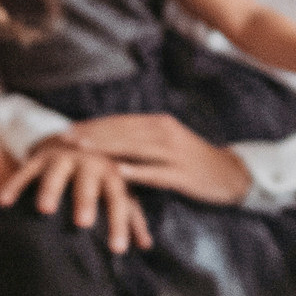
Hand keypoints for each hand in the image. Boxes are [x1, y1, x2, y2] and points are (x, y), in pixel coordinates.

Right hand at [0, 145, 152, 253]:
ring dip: (50, 190)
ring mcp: (62, 158)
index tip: (118, 250)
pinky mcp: (39, 156)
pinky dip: (14, 186)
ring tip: (44, 210)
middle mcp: (89, 163)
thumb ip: (132, 217)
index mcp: (113, 174)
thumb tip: (147, 246)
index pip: (120, 201)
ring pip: (55, 175)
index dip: (120, 225)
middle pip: (88, 184)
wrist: (75, 139)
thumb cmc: (101, 177)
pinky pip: (25, 171)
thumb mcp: (118, 191)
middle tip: (83, 224)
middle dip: (85, 202)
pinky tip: (2, 202)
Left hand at [66, 112, 251, 206]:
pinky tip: (117, 172)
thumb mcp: (167, 143)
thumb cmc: (193, 162)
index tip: (67, 130)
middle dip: (92, 134)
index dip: (93, 125)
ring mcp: (175, 153)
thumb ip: (141, 140)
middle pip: (122, 131)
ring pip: (134, 147)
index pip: (119, 122)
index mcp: (159, 124)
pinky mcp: (183, 174)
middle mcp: (165, 133)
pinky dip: (137, 171)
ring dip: (106, 147)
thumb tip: (108, 141)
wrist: (231, 174)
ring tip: (82, 149)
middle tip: (64, 139)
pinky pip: (156, 172)